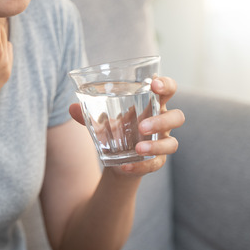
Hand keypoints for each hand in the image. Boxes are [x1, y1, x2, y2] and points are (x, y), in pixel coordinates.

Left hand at [69, 76, 184, 174]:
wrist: (117, 160)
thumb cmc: (115, 131)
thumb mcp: (102, 122)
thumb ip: (88, 115)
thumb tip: (71, 107)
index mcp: (152, 106)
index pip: (168, 90)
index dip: (166, 85)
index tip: (154, 83)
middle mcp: (163, 123)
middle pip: (177, 117)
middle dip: (162, 120)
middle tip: (142, 126)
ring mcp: (162, 143)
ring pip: (172, 143)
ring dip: (156, 145)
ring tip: (138, 149)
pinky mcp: (157, 162)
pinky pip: (155, 165)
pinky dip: (141, 166)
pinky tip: (126, 167)